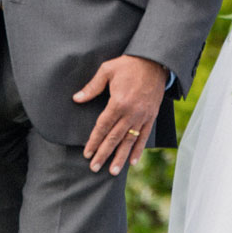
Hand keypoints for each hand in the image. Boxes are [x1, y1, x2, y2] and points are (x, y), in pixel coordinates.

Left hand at [74, 54, 168, 174]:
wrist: (155, 61)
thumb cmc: (128, 64)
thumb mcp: (107, 70)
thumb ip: (92, 87)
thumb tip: (77, 99)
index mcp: (118, 102)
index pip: (103, 127)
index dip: (94, 141)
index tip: (86, 153)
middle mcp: (131, 113)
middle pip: (114, 138)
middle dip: (103, 154)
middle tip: (94, 168)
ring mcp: (142, 116)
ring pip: (129, 141)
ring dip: (120, 157)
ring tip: (113, 171)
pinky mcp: (151, 116)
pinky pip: (144, 136)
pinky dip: (138, 149)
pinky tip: (133, 161)